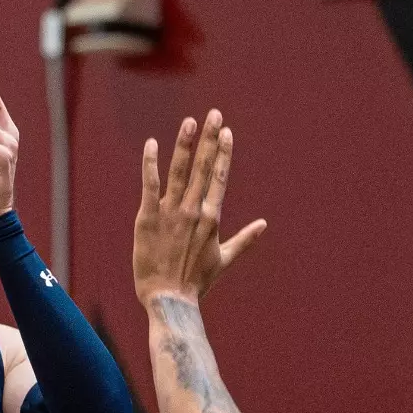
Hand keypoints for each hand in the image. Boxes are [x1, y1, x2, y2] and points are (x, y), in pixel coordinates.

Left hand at [133, 110, 266, 307]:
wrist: (169, 299)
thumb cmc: (196, 281)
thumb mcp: (224, 260)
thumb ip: (245, 239)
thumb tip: (265, 224)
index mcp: (212, 218)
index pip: (219, 177)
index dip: (223, 152)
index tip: (227, 131)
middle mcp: (193, 210)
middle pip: (202, 167)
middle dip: (209, 138)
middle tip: (213, 113)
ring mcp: (170, 212)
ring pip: (178, 171)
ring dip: (184, 144)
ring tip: (189, 121)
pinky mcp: (147, 218)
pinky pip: (149, 185)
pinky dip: (150, 164)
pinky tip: (151, 143)